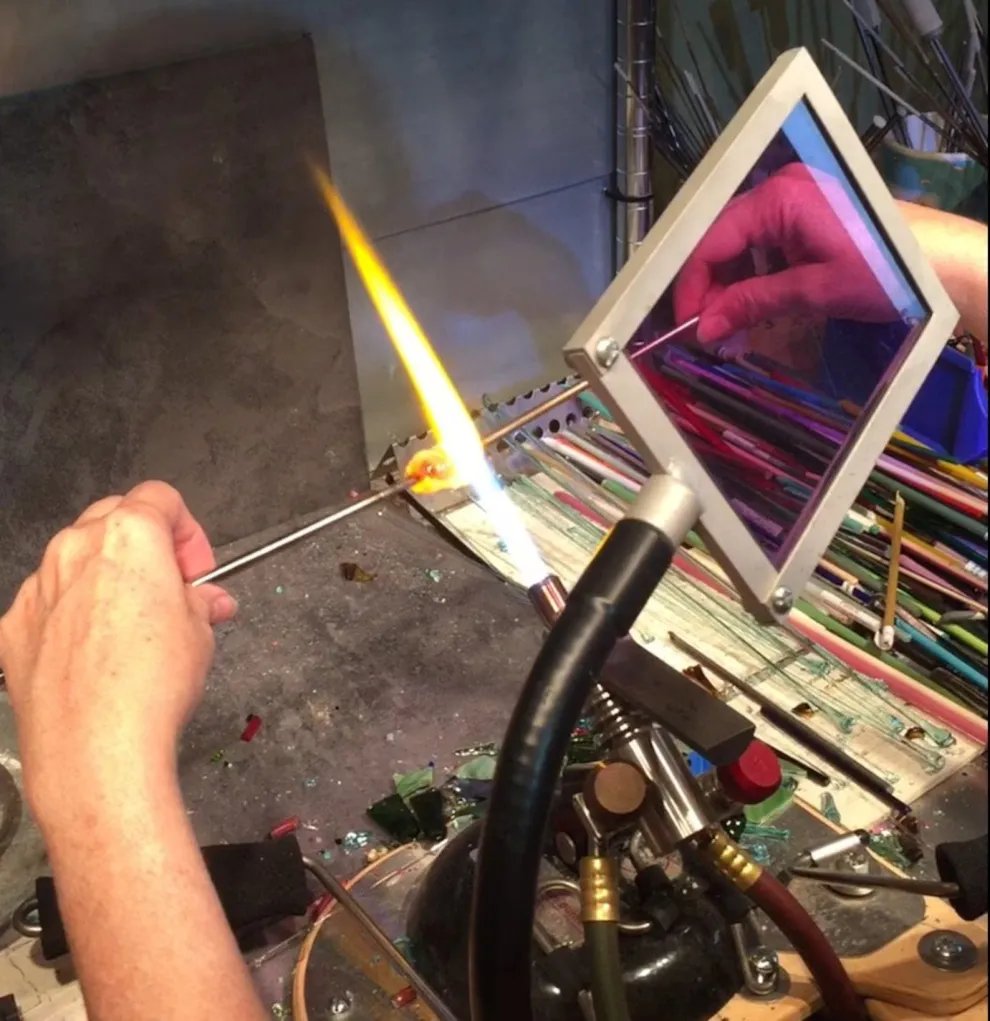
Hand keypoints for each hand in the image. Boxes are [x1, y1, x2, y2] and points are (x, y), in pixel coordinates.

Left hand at [0, 481, 235, 829]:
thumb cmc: (150, 686)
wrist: (96, 749)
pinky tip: (95, 654)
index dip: (187, 530)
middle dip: (146, 546)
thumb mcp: (201, 634)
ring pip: (75, 559)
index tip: (196, 567)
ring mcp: (38, 587)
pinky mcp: (14, 626)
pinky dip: (71, 614)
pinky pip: (48, 603)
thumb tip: (206, 602)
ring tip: (134, 626)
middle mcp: (75, 549)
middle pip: (113, 518)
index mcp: (129, 536)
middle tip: (171, 589)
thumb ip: (199, 602)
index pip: (161, 497)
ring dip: (106, 577)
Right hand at [674, 163, 899, 344]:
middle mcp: (779, 189)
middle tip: (709, 331)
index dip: (692, 287)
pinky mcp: (805, 215)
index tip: (687, 326)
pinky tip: (752, 305)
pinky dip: (751, 276)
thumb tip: (706, 327)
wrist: (943, 261)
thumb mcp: (815, 291)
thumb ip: (754, 304)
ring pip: (738, 245)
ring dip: (728, 286)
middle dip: (709, 289)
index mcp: (779, 198)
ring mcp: (793, 199)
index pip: (711, 242)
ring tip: (731, 325)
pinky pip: (761, 244)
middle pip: (720, 241)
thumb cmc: (887, 270)